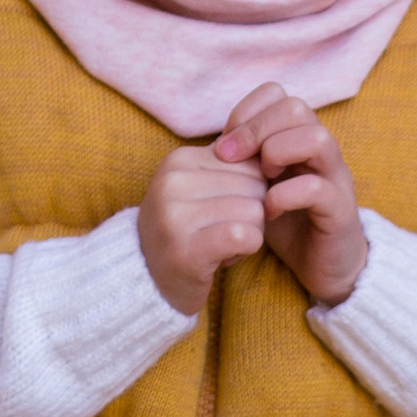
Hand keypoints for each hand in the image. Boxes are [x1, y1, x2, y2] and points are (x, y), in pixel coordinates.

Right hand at [140, 144, 267, 314]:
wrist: (149, 278)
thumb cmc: (187, 230)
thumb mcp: (201, 186)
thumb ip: (231, 162)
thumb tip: (267, 137)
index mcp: (178, 160)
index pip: (249, 163)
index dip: (250, 191)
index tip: (222, 209)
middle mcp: (173, 183)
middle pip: (256, 187)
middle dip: (252, 213)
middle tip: (224, 231)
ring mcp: (175, 217)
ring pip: (255, 212)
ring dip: (250, 234)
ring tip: (222, 244)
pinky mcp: (186, 251)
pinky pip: (246, 236)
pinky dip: (247, 249)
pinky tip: (226, 256)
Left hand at [214, 82, 368, 305]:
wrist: (321, 267)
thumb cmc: (287, 223)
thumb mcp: (257, 186)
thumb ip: (242, 163)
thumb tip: (213, 145)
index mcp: (298, 138)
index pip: (276, 95)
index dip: (247, 113)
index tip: (224, 146)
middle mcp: (320, 151)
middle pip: (296, 107)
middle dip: (257, 129)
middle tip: (231, 159)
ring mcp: (334, 177)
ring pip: (316, 138)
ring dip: (278, 153)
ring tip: (260, 178)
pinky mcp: (340, 210)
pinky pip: (317, 188)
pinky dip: (286, 195)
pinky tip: (268, 210)